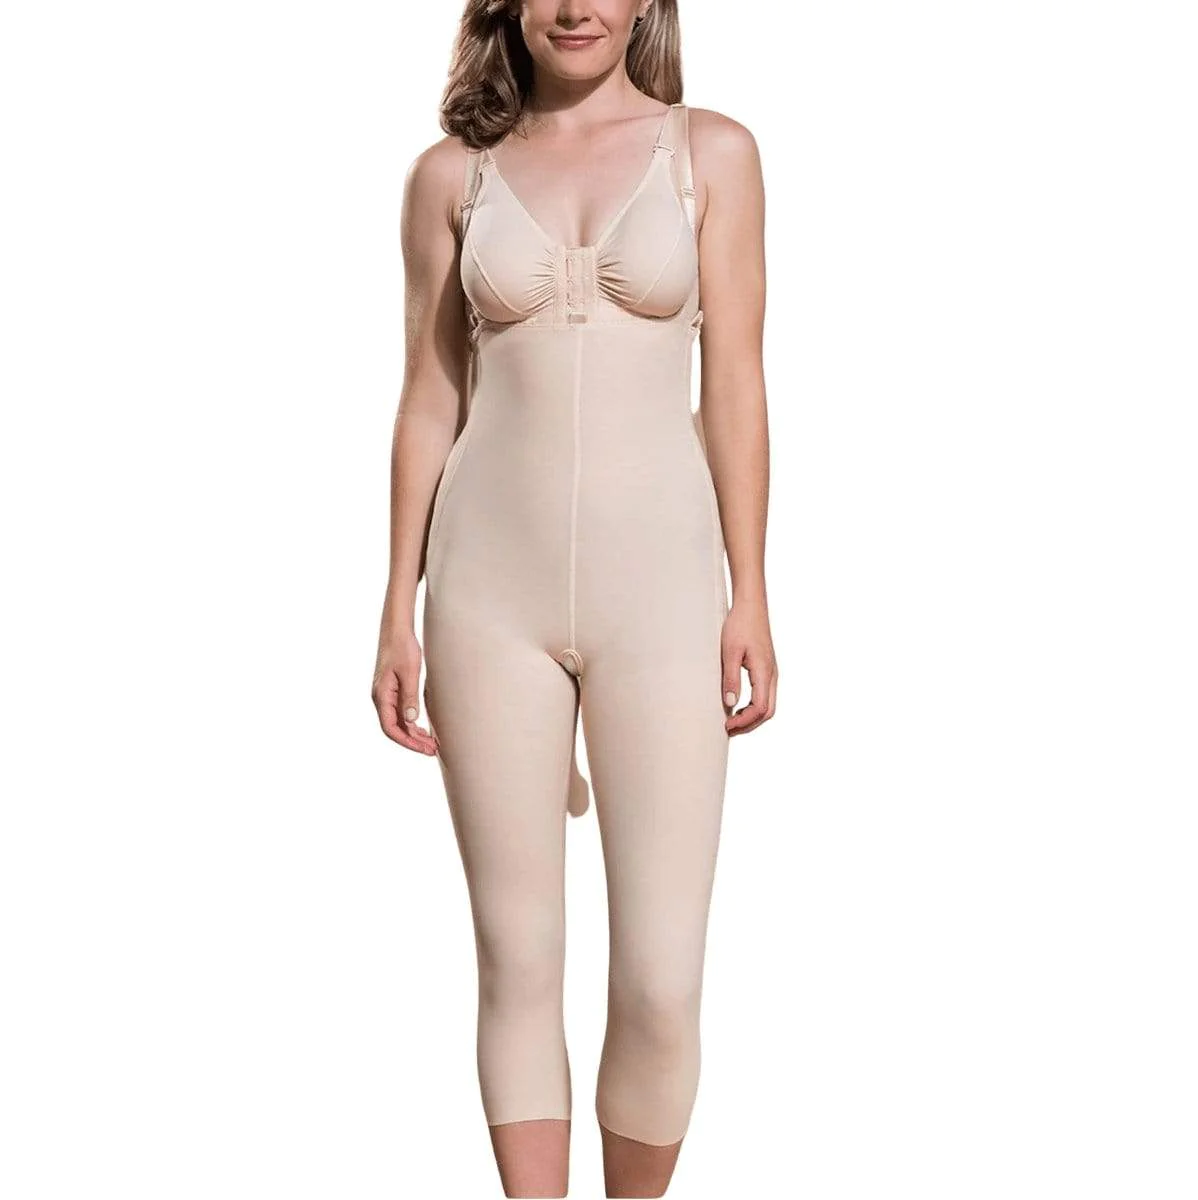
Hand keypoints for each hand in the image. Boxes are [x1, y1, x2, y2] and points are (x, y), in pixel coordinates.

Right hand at [372, 628, 438, 754]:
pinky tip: (423, 727)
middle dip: (413, 741)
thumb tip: (412, 720)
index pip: (391, 728)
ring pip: (398, 722)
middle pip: (394, 728)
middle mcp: (380, 697)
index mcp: (381, 695)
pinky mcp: (391, 690)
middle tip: (433, 750)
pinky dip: (411, 722)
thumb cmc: (402, 647)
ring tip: (431, 742)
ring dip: (413, 733)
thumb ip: (409, 697)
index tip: (424, 749)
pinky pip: (400, 712)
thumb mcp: (409, 672)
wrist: (396, 629)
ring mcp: (385, 694)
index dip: (407, 742)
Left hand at [720, 598, 777, 735]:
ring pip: (768, 705)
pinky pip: (765, 695)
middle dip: (750, 724)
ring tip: (732, 720)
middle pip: (768, 711)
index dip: (744, 722)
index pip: (760, 708)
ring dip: (752, 717)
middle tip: (728, 729)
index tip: (726, 725)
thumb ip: (731, 678)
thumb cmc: (740, 625)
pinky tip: (738, 705)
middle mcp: (772, 675)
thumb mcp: (730, 652)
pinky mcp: (767, 669)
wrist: (751, 606)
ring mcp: (772, 672)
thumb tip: (730, 703)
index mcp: (765, 672)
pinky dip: (754, 706)